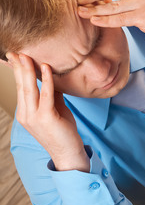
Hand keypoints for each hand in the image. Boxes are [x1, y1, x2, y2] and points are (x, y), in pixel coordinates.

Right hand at [6, 53, 89, 171]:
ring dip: (28, 70)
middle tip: (16, 51)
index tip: (15, 57)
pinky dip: (46, 80)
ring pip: (29, 89)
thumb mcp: (56, 110)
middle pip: (21, 86)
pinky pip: (45, 94)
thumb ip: (52, 95)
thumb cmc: (63, 132)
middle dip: (18, 67)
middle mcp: (26, 115)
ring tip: (27, 55)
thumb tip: (52, 78)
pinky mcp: (46, 118)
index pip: (20, 88)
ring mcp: (34, 117)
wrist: (69, 153)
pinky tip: (46, 67)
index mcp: (25, 113)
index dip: (17, 72)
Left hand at [77, 0, 144, 46]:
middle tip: (79, 0)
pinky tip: (96, 21)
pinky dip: (106, 20)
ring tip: (81, 12)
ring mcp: (142, 4)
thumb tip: (110, 2)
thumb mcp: (143, 5)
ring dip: (95, 8)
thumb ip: (126, 2)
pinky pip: (121, 18)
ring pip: (113, 4)